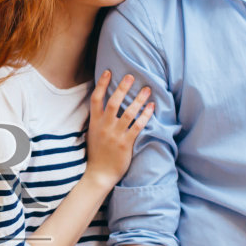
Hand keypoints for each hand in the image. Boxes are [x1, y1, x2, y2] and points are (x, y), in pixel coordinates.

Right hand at [84, 71, 152, 186]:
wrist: (99, 174)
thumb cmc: (98, 154)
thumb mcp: (93, 134)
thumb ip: (99, 120)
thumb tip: (105, 105)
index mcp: (95, 123)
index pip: (96, 99)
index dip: (101, 84)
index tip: (108, 72)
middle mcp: (104, 127)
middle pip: (113, 102)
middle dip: (122, 87)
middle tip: (131, 76)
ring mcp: (115, 135)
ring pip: (128, 113)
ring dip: (138, 100)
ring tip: (147, 89)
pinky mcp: (125, 144)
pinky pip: (137, 126)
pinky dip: (145, 116)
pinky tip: (152, 107)